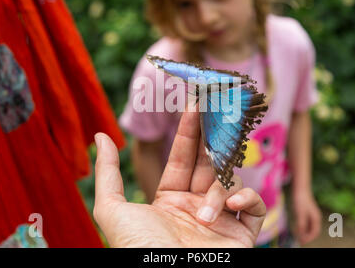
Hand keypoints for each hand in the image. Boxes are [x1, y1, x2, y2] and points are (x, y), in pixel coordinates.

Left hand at [93, 109, 265, 247]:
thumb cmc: (138, 250)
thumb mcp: (112, 210)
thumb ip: (107, 173)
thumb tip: (100, 136)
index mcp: (170, 200)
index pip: (183, 158)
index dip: (189, 131)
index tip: (194, 104)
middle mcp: (196, 206)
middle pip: (209, 162)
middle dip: (212, 137)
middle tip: (217, 107)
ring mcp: (221, 220)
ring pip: (230, 183)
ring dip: (219, 190)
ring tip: (203, 214)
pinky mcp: (242, 235)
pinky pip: (254, 207)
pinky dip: (247, 199)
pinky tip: (231, 206)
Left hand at [292, 190, 321, 244]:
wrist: (300, 188)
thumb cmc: (301, 200)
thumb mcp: (300, 214)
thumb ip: (301, 225)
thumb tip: (301, 235)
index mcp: (316, 218)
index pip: (315, 232)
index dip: (309, 238)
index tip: (301, 242)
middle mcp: (316, 217)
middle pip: (313, 230)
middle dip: (307, 236)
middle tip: (299, 240)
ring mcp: (312, 214)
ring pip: (309, 226)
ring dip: (305, 232)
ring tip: (298, 235)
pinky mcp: (307, 211)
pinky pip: (306, 222)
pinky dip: (303, 226)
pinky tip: (297, 227)